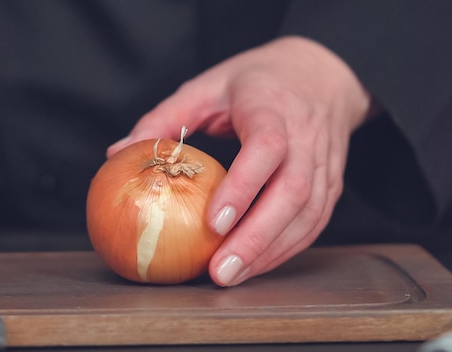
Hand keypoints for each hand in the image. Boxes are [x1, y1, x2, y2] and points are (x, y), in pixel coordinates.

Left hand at [107, 36, 371, 285]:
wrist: (321, 75)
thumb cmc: (257, 81)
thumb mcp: (207, 86)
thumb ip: (164, 118)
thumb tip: (118, 152)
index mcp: (272, 107)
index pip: (267, 148)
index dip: (243, 186)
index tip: (213, 223)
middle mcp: (307, 136)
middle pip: (293, 192)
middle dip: (256, 238)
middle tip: (219, 270)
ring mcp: (325, 162)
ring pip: (308, 214)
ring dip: (271, 252)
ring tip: (232, 276)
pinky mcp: (333, 183)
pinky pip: (315, 222)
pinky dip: (286, 248)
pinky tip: (257, 264)